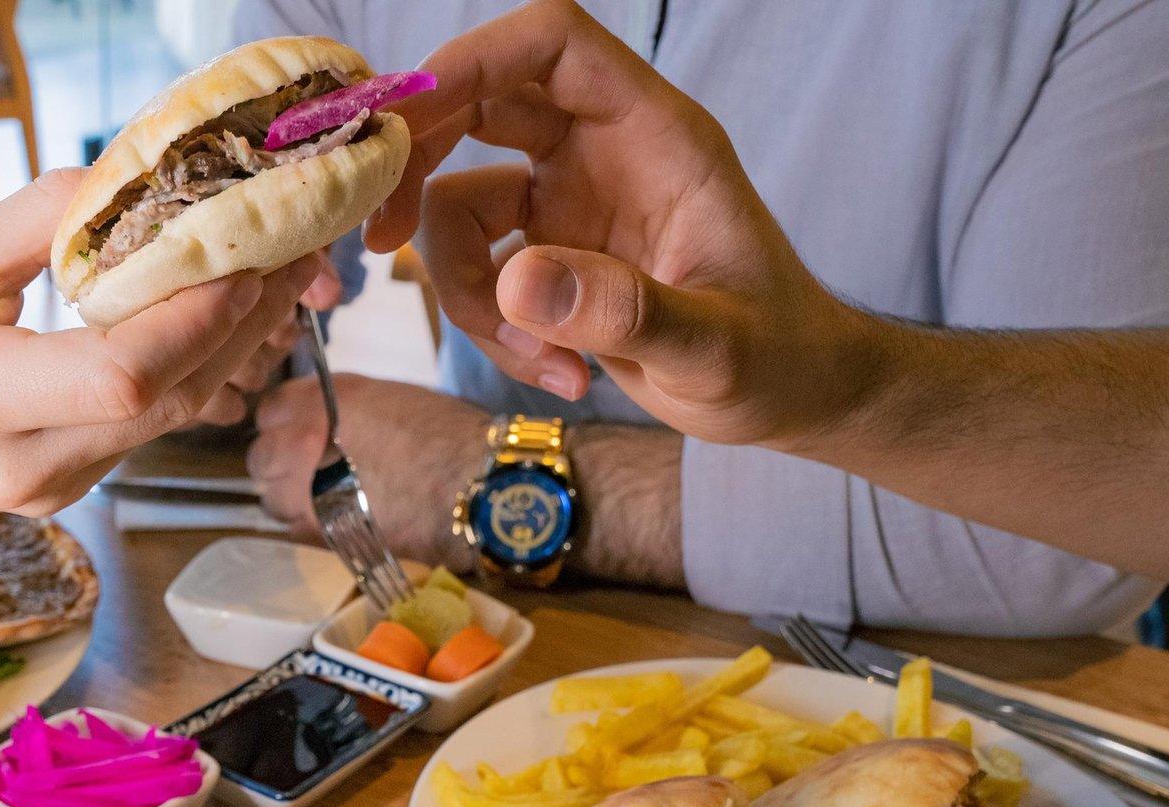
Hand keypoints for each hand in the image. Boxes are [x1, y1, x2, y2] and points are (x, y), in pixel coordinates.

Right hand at [0, 169, 319, 515]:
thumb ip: (36, 222)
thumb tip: (127, 182)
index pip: (121, 378)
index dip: (195, 323)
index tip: (241, 263)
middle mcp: (23, 467)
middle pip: (164, 404)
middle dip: (237, 328)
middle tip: (287, 257)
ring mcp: (51, 494)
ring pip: (167, 424)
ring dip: (226, 353)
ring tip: (272, 283)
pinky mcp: (68, 495)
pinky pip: (146, 435)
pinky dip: (189, 377)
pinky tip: (218, 326)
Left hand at [247, 375, 487, 569]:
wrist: (469, 487)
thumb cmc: (447, 436)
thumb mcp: (389, 398)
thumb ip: (344, 407)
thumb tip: (332, 420)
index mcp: (317, 403)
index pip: (270, 410)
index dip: (287, 422)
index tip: (302, 432)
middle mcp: (299, 444)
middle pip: (262, 457)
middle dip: (282, 463)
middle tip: (312, 469)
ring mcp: (303, 492)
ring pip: (273, 499)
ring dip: (293, 498)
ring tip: (329, 498)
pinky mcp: (319, 533)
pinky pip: (294, 529)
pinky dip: (309, 525)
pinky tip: (339, 519)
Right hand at [367, 0, 867, 448]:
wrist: (787, 397)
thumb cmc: (778, 356)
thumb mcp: (716, 346)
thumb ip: (625, 311)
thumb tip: (518, 283)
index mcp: (653, 134)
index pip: (551, 47)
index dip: (473, 60)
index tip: (403, 119)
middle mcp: (602, 154)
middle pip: (478, 107)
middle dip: (418, 166)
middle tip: (380, 237)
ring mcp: (568, 206)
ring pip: (459, 208)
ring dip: (468, 293)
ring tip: (543, 364)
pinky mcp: (548, 261)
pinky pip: (478, 274)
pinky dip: (495, 331)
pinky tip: (561, 375)